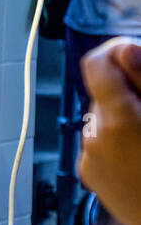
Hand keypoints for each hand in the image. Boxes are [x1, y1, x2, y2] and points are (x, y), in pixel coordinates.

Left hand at [78, 37, 140, 224]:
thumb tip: (122, 49)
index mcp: (118, 119)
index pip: (96, 63)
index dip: (117, 52)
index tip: (136, 55)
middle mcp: (94, 136)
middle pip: (103, 92)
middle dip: (130, 91)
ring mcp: (88, 158)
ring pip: (104, 118)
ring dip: (127, 117)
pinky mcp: (88, 175)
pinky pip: (101, 144)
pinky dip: (120, 141)